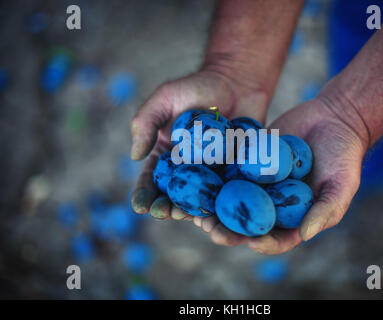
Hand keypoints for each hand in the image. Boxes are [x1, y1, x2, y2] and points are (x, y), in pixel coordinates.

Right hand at [130, 69, 267, 218]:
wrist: (237, 83)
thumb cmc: (197, 87)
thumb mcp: (165, 98)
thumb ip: (146, 122)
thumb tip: (134, 156)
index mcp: (165, 155)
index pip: (150, 180)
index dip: (143, 195)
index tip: (140, 206)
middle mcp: (187, 169)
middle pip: (174, 195)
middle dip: (166, 207)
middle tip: (164, 213)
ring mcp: (212, 173)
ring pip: (200, 199)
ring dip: (192, 211)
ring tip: (188, 216)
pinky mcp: (235, 172)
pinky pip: (228, 191)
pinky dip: (223, 203)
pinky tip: (219, 211)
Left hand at [193, 95, 368, 253]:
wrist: (333, 119)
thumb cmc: (342, 156)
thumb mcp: (341, 185)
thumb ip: (324, 210)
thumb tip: (304, 236)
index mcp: (293, 217)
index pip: (277, 239)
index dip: (264, 244)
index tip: (252, 242)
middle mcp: (271, 203)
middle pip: (246, 224)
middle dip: (227, 230)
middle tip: (211, 229)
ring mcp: (257, 183)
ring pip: (230, 200)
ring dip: (212, 207)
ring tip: (195, 209)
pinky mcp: (247, 161)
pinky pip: (228, 170)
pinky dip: (212, 176)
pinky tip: (197, 178)